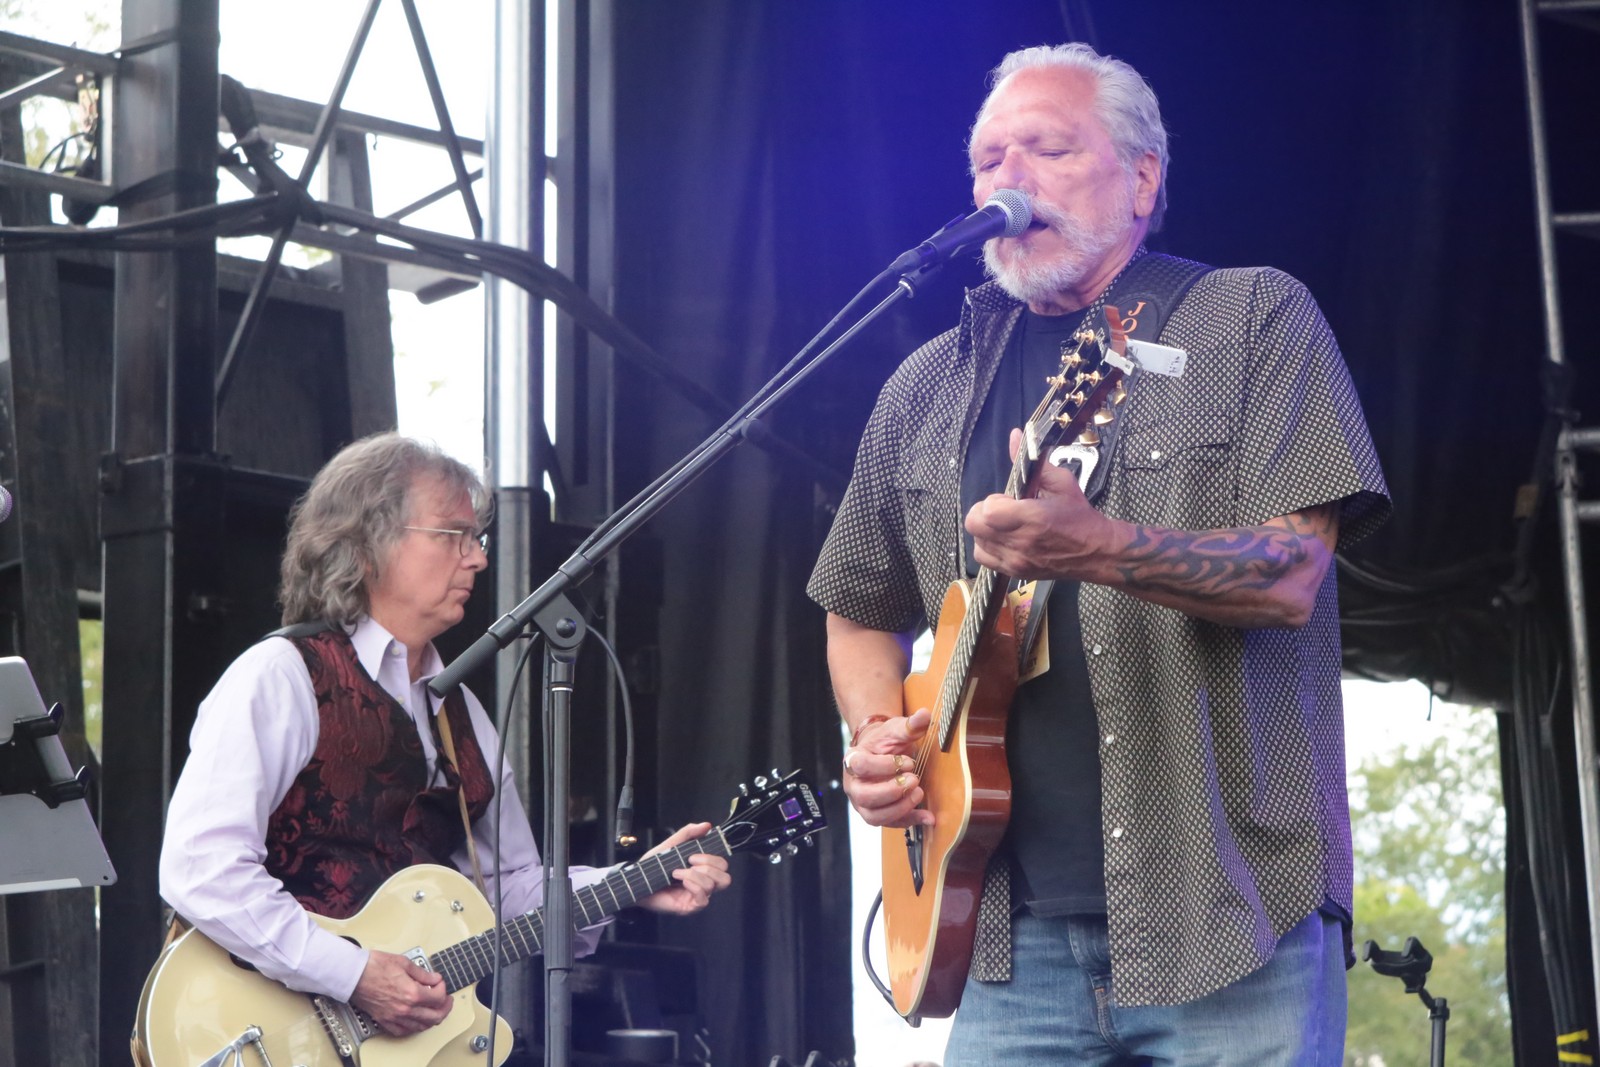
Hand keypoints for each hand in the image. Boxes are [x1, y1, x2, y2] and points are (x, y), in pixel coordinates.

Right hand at [350, 949, 451, 1036]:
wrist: (352, 974)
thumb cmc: (373, 967)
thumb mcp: (403, 963)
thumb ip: (422, 974)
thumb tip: (434, 979)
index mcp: (412, 993)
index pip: (438, 997)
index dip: (443, 988)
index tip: (440, 982)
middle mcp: (405, 1009)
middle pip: (435, 1016)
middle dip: (445, 1007)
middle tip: (446, 1000)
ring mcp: (395, 1017)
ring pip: (421, 1026)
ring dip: (432, 1018)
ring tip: (435, 1009)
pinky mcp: (384, 1021)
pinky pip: (404, 1031)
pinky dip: (415, 1027)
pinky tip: (417, 1020)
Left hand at [634, 822, 731, 915]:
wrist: (637, 882)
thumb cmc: (653, 866)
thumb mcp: (670, 845)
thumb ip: (688, 833)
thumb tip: (706, 826)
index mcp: (702, 869)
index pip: (722, 865)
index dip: (712, 858)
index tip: (692, 855)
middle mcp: (703, 884)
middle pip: (725, 878)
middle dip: (708, 866)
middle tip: (689, 862)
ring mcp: (697, 896)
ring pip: (712, 886)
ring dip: (694, 875)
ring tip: (677, 873)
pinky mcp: (690, 906)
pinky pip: (703, 899)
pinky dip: (693, 886)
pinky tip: (680, 882)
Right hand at [842, 707, 933, 828]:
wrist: (880, 753)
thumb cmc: (885, 742)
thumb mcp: (896, 730)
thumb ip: (909, 725)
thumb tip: (925, 715)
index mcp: (853, 760)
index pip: (861, 766)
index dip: (885, 766)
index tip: (907, 761)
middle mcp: (854, 784)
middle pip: (865, 796)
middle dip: (892, 791)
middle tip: (914, 780)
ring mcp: (863, 802)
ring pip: (874, 816)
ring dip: (900, 808)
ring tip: (919, 794)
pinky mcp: (876, 814)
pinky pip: (890, 824)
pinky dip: (910, 821)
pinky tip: (927, 816)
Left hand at [965, 428, 1114, 578]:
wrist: (1096, 552)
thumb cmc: (1079, 516)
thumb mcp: (1061, 482)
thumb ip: (1033, 461)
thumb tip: (1014, 435)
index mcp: (1033, 518)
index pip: (988, 510)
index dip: (994, 500)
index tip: (1010, 499)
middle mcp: (1021, 543)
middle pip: (975, 525)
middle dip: (985, 512)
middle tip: (1005, 510)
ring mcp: (1016, 560)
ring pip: (977, 541)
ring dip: (987, 529)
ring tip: (1006, 525)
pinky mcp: (1015, 572)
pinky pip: (984, 558)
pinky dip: (989, 546)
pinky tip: (1005, 539)